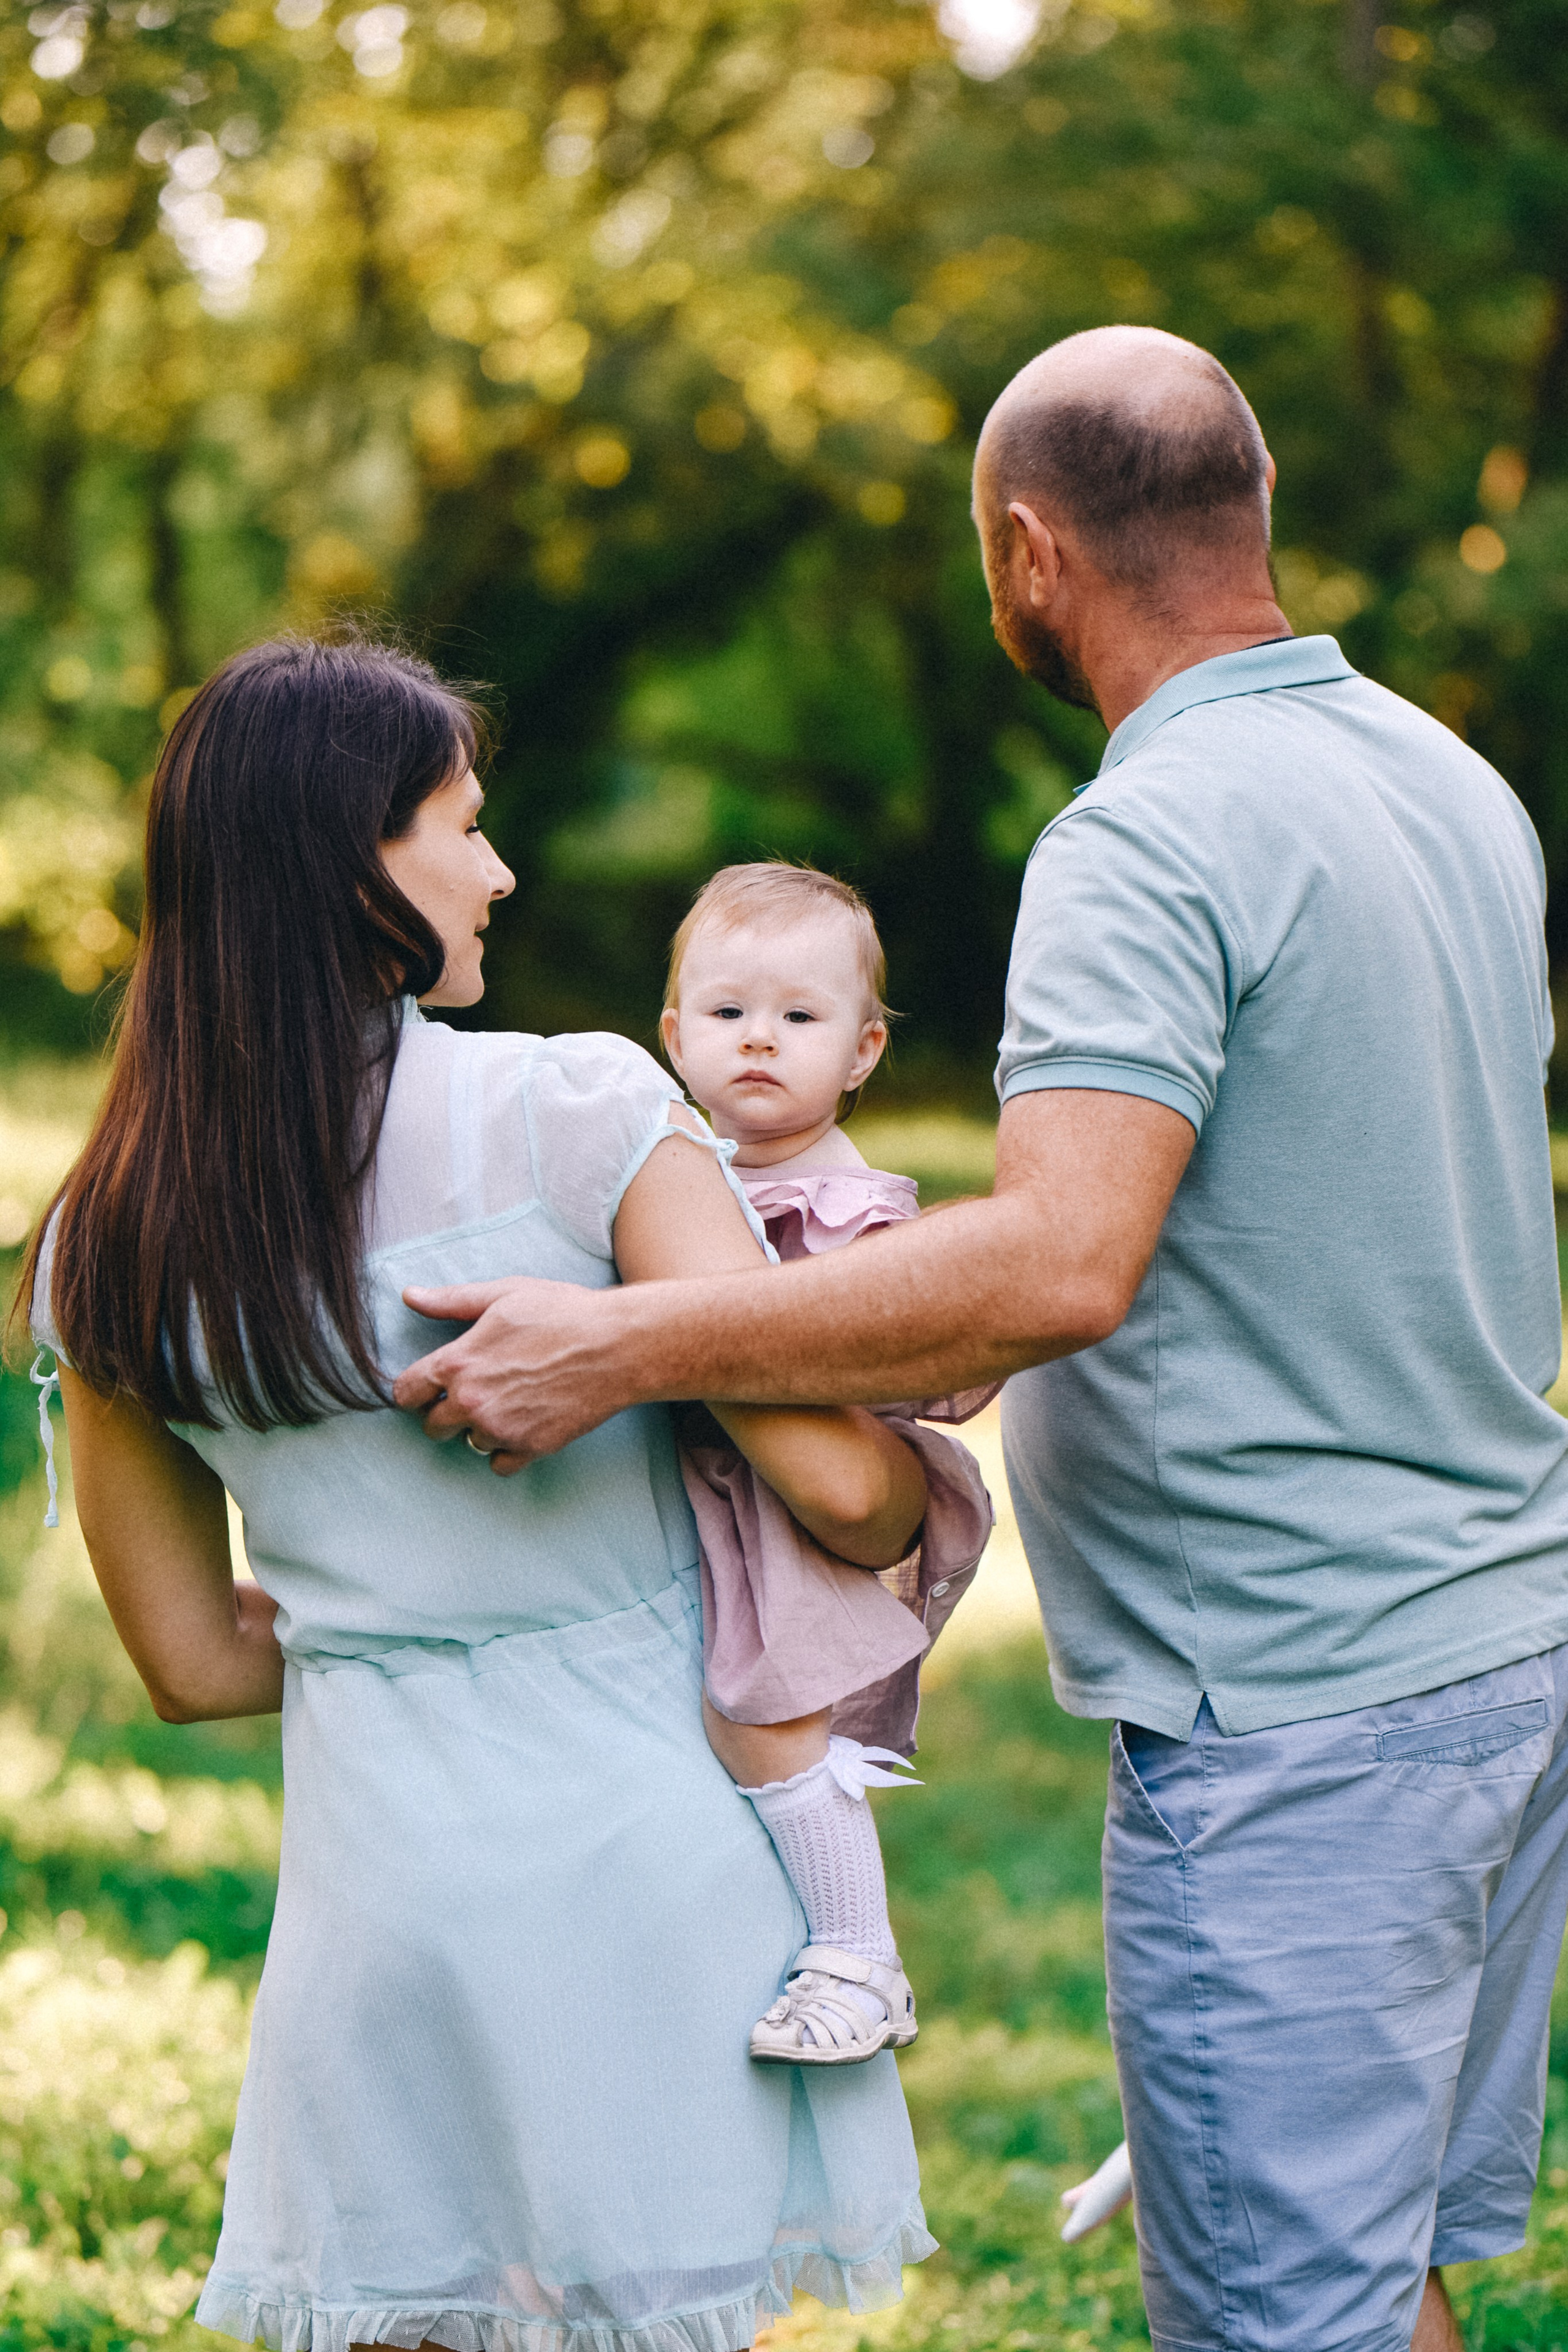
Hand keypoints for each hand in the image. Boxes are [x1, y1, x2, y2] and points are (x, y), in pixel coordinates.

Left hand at [392, 1278, 633, 1470]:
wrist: (618, 1345)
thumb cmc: (563, 1313)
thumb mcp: (503, 1295)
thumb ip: (451, 1301)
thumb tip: (410, 1295)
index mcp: (458, 1362)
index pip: (406, 1393)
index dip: (415, 1388)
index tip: (429, 1386)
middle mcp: (472, 1402)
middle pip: (432, 1425)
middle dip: (445, 1410)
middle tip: (474, 1391)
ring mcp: (501, 1429)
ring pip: (469, 1442)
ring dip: (481, 1427)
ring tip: (510, 1399)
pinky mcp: (531, 1448)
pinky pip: (499, 1463)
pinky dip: (508, 1448)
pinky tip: (524, 1422)